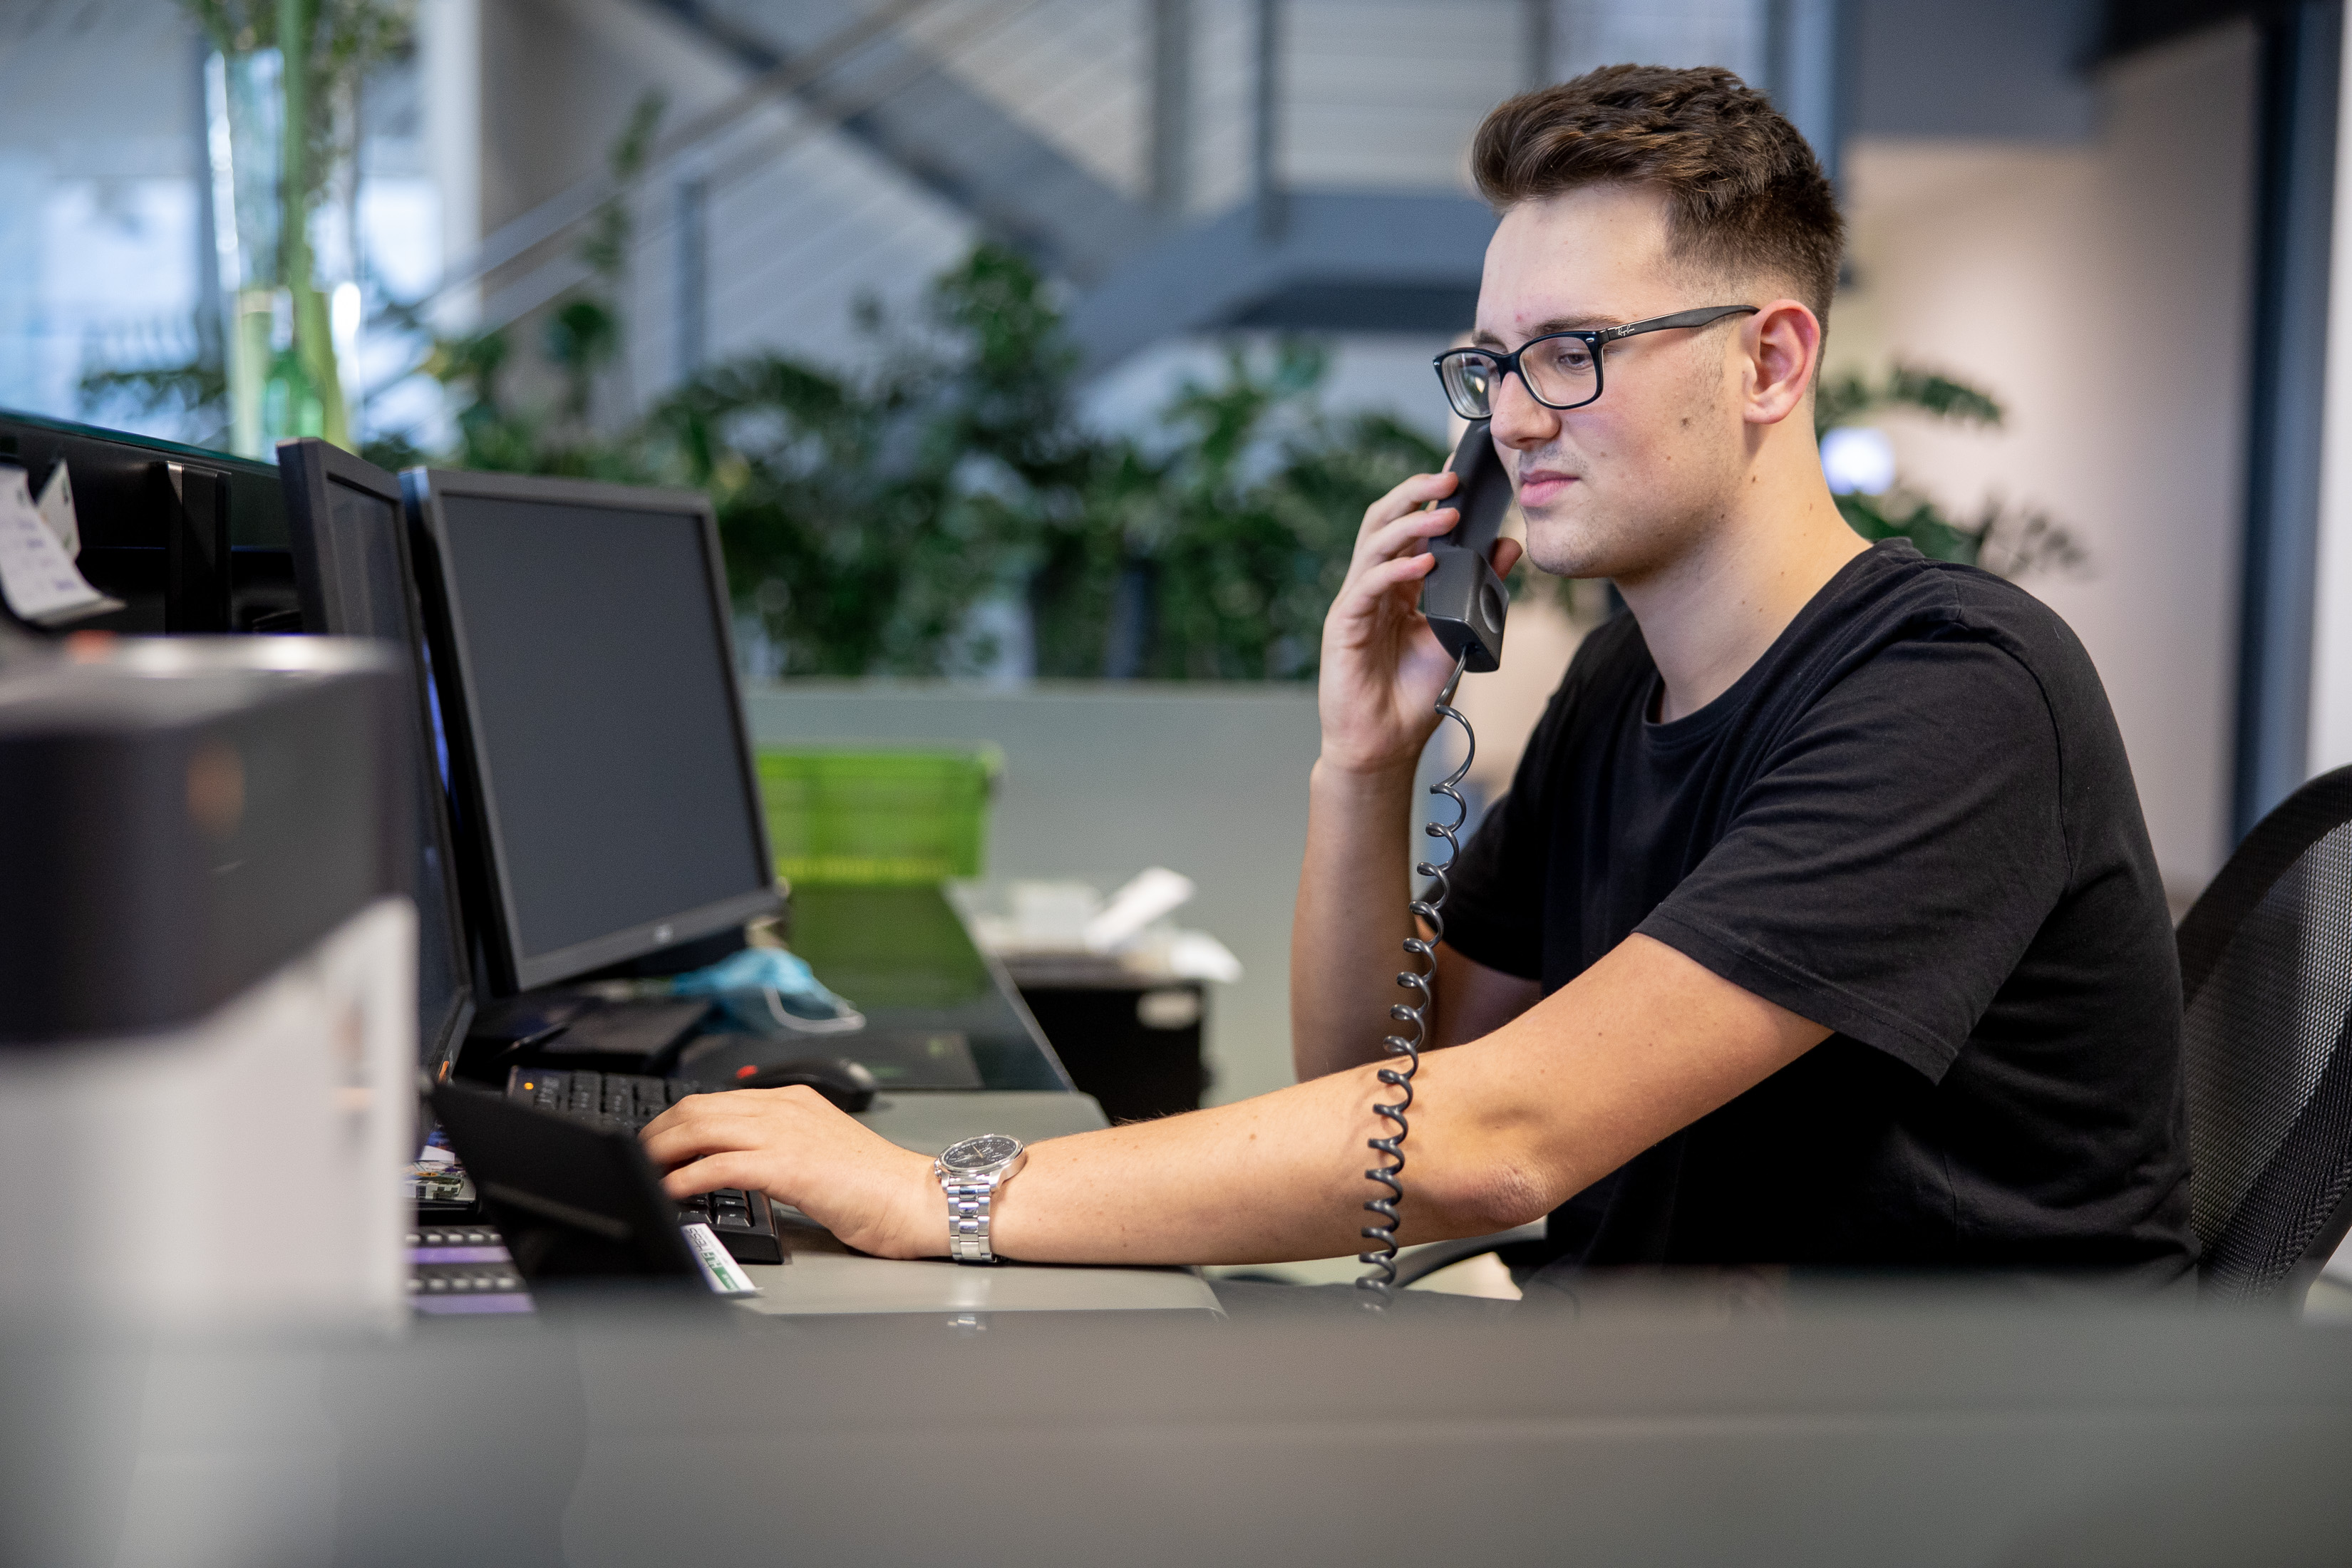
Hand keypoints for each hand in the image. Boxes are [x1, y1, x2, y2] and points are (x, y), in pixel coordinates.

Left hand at [639, 1088, 938, 1258]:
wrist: (918, 1199)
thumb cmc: (877, 1187)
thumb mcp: (819, 1153)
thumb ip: (779, 1148)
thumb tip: (733, 1165)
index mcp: (794, 1100)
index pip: (715, 1100)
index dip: (674, 1121)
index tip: (652, 1142)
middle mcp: (785, 1107)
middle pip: (698, 1108)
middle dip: (656, 1133)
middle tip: (635, 1157)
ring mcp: (786, 1133)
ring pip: (701, 1129)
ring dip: (661, 1151)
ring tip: (641, 1171)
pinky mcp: (788, 1165)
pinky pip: (719, 1165)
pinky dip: (684, 1177)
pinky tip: (669, 1191)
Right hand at [1317, 466, 1522, 776]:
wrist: (1386, 744)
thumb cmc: (1414, 694)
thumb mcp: (1460, 632)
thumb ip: (1481, 589)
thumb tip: (1508, 544)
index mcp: (1398, 586)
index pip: (1407, 529)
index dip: (1427, 499)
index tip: (1459, 479)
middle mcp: (1373, 587)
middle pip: (1383, 522)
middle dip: (1414, 495)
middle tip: (1450, 479)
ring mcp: (1356, 604)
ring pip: (1374, 544)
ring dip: (1411, 524)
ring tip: (1446, 514)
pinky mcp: (1343, 626)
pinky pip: (1368, 586)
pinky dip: (1397, 570)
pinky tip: (1425, 564)